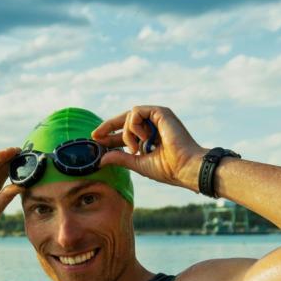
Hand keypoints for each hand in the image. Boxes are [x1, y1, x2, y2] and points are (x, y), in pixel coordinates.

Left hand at [91, 106, 208, 191]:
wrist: (185, 168)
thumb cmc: (167, 168)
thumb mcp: (137, 163)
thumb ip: (120, 158)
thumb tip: (101, 159)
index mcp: (150, 137)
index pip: (126, 132)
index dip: (110, 135)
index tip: (96, 140)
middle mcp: (153, 125)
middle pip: (125, 119)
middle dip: (108, 126)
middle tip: (95, 135)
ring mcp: (158, 117)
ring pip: (129, 116)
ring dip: (126, 134)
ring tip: (135, 149)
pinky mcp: (161, 112)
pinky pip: (136, 112)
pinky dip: (134, 126)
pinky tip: (143, 139)